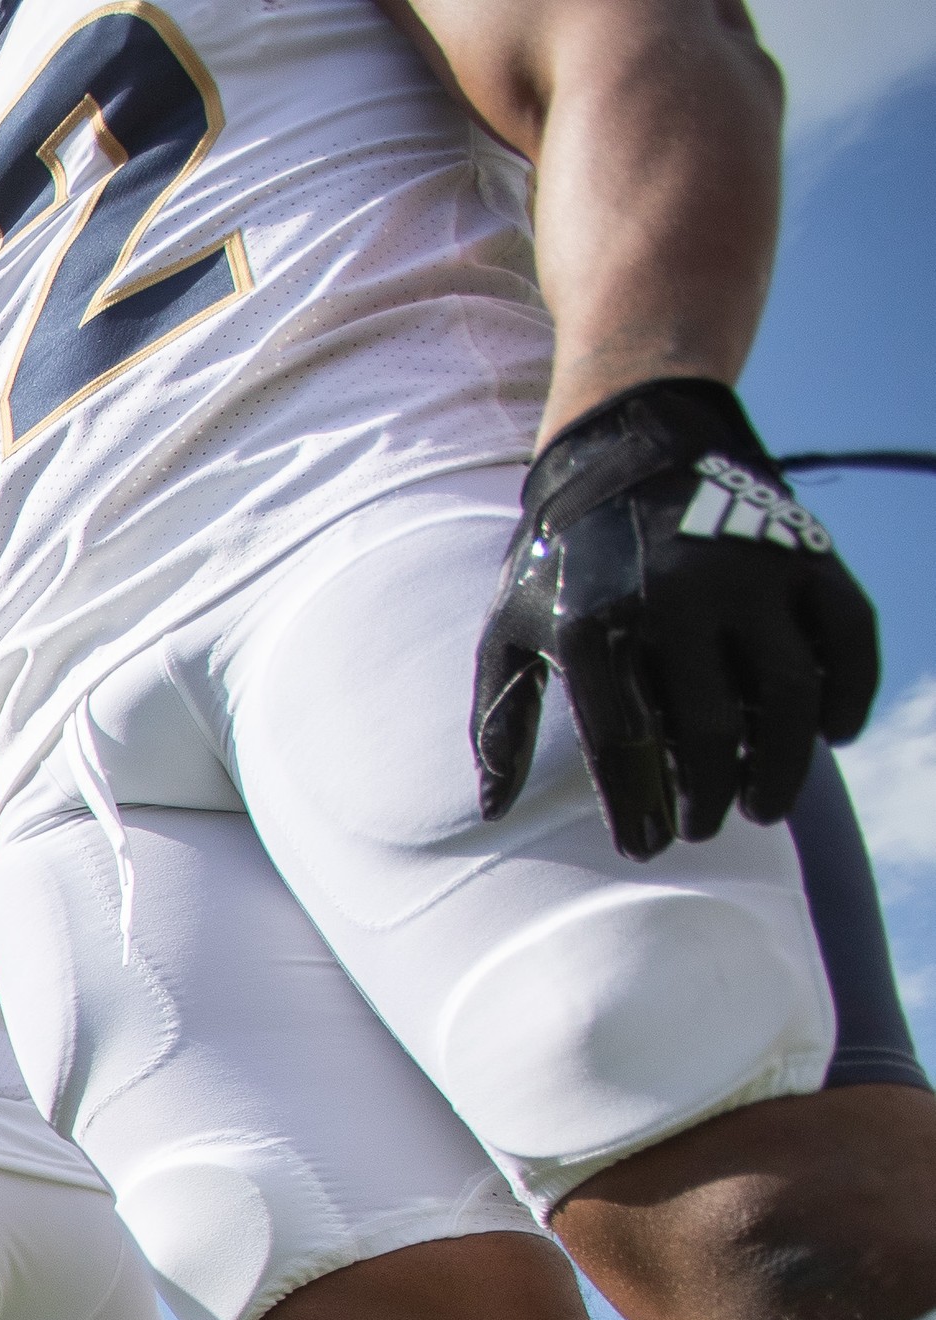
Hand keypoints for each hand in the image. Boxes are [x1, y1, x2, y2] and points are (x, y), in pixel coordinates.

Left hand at [472, 378, 880, 860]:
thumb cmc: (562, 562)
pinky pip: (847, 638)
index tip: (644, 850)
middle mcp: (673, 597)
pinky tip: (831, 736)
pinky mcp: (807, 554)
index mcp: (592, 623)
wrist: (632, 449)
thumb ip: (500, 722)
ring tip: (765, 806)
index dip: (635, 809)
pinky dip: (848, 694)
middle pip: (706, 728)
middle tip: (705, 829)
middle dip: (709, 796)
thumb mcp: (510, 630)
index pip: (620, 743)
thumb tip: (492, 812)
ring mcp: (748, 572)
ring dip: (782, 765)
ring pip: (786, 693)